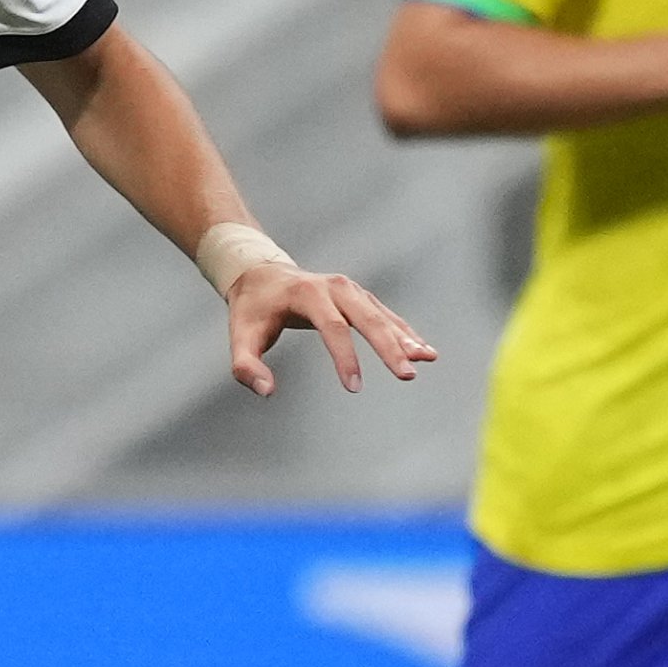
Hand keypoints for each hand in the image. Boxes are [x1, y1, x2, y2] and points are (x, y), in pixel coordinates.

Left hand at [228, 263, 437, 398]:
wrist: (261, 275)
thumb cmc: (252, 310)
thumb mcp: (240, 337)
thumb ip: (246, 367)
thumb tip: (267, 391)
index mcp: (307, 294)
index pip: (332, 327)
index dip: (344, 358)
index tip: (354, 387)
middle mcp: (335, 286)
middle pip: (367, 318)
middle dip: (389, 347)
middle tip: (407, 375)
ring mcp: (351, 290)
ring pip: (382, 315)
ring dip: (405, 338)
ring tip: (427, 360)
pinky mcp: (360, 297)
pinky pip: (386, 316)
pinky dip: (404, 333)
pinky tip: (423, 351)